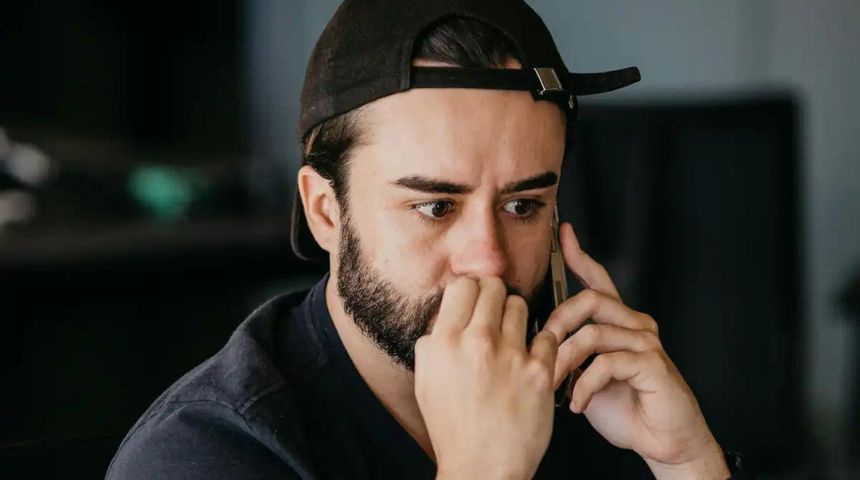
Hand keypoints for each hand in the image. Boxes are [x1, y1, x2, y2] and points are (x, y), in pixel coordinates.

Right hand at [414, 277, 557, 479]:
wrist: (482, 468)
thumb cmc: (453, 427)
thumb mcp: (426, 380)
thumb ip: (433, 341)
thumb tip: (447, 313)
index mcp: (443, 342)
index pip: (462, 285)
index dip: (470, 289)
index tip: (475, 298)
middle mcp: (476, 343)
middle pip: (493, 287)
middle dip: (494, 296)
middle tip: (495, 313)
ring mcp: (510, 356)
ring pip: (520, 305)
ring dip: (516, 317)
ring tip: (512, 338)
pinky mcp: (539, 372)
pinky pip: (546, 335)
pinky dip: (540, 344)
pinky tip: (530, 359)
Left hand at [543, 223, 729, 479]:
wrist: (663, 440)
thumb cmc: (624, 407)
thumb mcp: (586, 375)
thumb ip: (569, 353)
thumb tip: (536, 342)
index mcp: (618, 323)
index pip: (598, 281)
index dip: (580, 256)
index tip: (563, 233)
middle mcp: (635, 325)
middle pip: (590, 300)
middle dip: (558, 322)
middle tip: (539, 350)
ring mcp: (646, 342)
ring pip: (593, 333)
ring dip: (565, 361)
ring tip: (553, 386)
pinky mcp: (651, 364)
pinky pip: (607, 363)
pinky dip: (585, 385)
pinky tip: (577, 404)